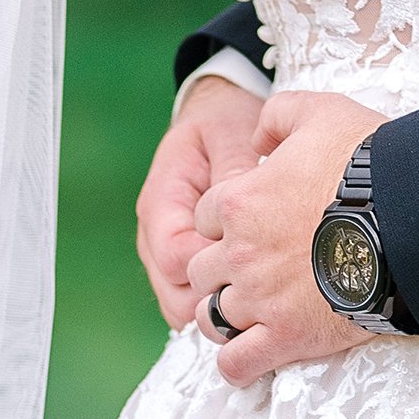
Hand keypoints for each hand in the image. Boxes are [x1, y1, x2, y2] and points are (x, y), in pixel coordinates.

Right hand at [135, 74, 265, 326]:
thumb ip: (233, 171)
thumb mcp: (231, 133)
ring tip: (259, 288)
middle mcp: (156, 232)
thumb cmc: (223, 123)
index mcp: (161, 200)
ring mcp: (167, 251)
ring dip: (216, 303)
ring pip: (180, 305)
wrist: (217, 113)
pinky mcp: (184, 261)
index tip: (251, 258)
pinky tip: (250, 288)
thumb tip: (240, 210)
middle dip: (215, 296)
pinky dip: (216, 301)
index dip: (212, 266)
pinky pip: (191, 298)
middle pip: (173, 293)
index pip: (174, 256)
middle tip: (262, 283)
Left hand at [191, 88, 387, 387]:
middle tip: (254, 264)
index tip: (253, 220)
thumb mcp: (321, 112)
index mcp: (239, 201)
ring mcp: (260, 300)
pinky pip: (237, 364)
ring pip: (211, 317)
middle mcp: (239, 253)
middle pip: (200, 268)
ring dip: (223, 312)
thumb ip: (278, 116)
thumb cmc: (368, 163)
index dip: (226, 216)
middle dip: (220, 265)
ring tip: (248, 309)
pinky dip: (237, 363)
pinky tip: (251, 351)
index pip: (203, 216)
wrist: (411, 218)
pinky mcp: (287, 338)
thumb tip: (256, 138)